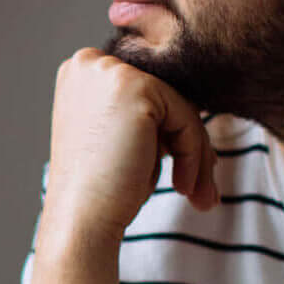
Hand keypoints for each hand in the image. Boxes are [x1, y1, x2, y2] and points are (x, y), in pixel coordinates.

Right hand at [40, 48, 217, 246]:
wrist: (81, 219)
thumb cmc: (100, 190)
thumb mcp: (121, 139)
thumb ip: (147, 115)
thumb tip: (197, 110)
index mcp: (80, 73)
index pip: (146, 93)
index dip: (169, 132)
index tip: (188, 171)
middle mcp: (90, 64)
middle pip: (164, 96)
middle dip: (189, 144)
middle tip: (203, 190)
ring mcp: (109, 71)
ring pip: (179, 107)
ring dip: (196, 155)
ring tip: (199, 195)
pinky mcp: (134, 86)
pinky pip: (185, 117)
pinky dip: (193, 155)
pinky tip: (183, 186)